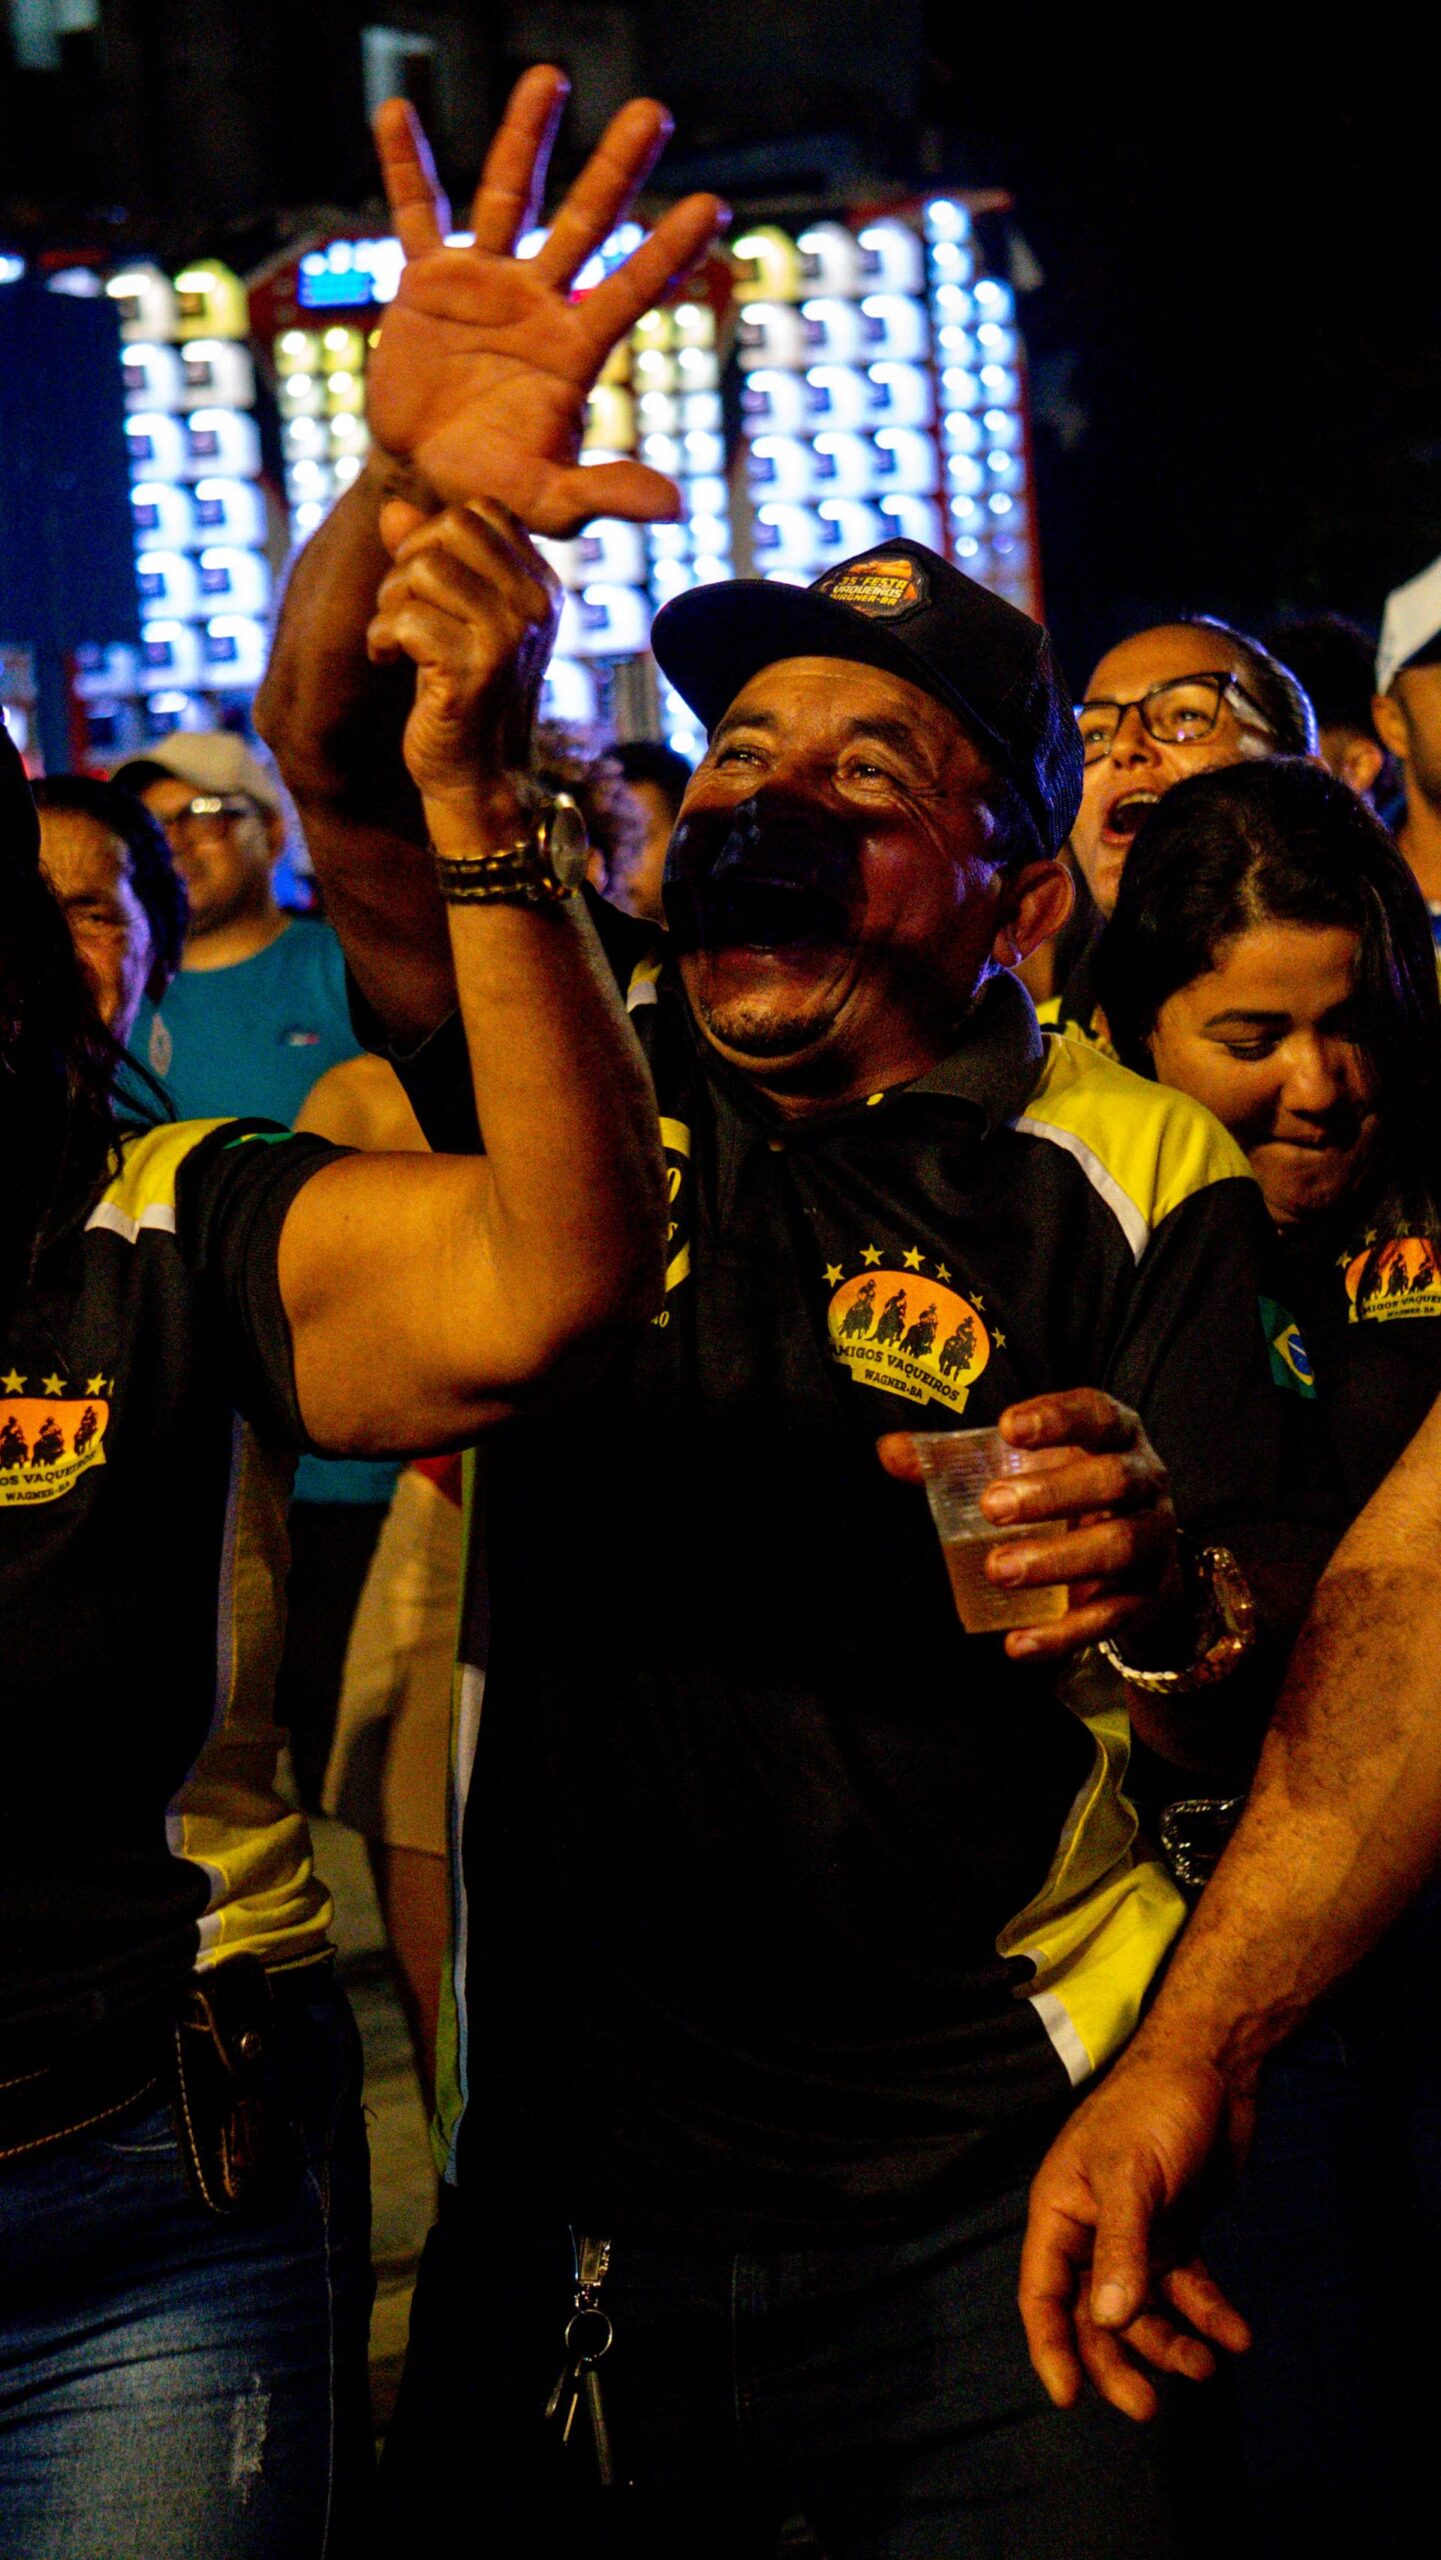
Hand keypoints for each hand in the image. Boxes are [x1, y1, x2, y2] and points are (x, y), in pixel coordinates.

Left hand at [366, 501, 558, 823]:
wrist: (474, 774)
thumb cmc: (458, 690)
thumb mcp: (449, 616)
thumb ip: (427, 557)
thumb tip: (392, 509)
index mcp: (540, 587)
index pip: (479, 514)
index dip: (433, 535)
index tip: (424, 584)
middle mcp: (534, 606)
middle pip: (450, 528)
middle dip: (408, 561)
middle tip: (402, 609)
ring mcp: (508, 638)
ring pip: (422, 569)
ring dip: (389, 603)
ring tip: (395, 640)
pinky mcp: (473, 671)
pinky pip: (405, 619)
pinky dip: (380, 639)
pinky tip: (389, 662)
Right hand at [367, 68, 726, 534]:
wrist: (424, 480)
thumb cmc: (494, 491)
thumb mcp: (547, 501)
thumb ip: (604, 495)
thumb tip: (675, 508)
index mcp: (574, 349)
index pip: (631, 290)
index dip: (668, 251)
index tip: (711, 206)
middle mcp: (538, 302)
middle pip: (585, 223)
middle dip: (616, 169)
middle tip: (654, 111)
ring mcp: (484, 282)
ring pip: (509, 197)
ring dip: (525, 138)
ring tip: (551, 77)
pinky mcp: (426, 281)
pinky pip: (415, 214)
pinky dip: (405, 167)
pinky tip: (394, 111)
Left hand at [879, 1389, 1182, 1660]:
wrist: (1138, 1560)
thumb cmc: (1067, 1491)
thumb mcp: (1022, 1466)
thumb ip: (959, 1458)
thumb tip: (889, 1452)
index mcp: (1115, 1436)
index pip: (1096, 1414)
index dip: (1058, 1418)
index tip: (1007, 1427)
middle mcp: (1144, 1482)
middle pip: (1113, 1480)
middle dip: (1053, 1493)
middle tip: (992, 1507)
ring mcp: (1153, 1540)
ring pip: (1119, 1547)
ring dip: (1057, 1561)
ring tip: (997, 1570)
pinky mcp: (1148, 1596)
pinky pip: (1112, 1617)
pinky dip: (1064, 1634)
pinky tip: (1017, 1644)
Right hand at [1019, 2042, 1253, 2419]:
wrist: (1215, 2065)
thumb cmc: (1154, 2107)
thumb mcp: (1133, 2176)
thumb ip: (1122, 2248)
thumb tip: (1109, 2322)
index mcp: (1060, 2211)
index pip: (1043, 2293)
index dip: (1050, 2346)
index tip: (1068, 2397)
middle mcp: (1091, 2230)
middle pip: (1094, 2317)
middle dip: (1119, 2362)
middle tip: (1149, 2407)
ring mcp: (1137, 2234)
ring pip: (1144, 2311)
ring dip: (1171, 2343)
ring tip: (1208, 2363)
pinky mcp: (1178, 2232)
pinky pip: (1188, 2288)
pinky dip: (1209, 2315)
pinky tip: (1237, 2335)